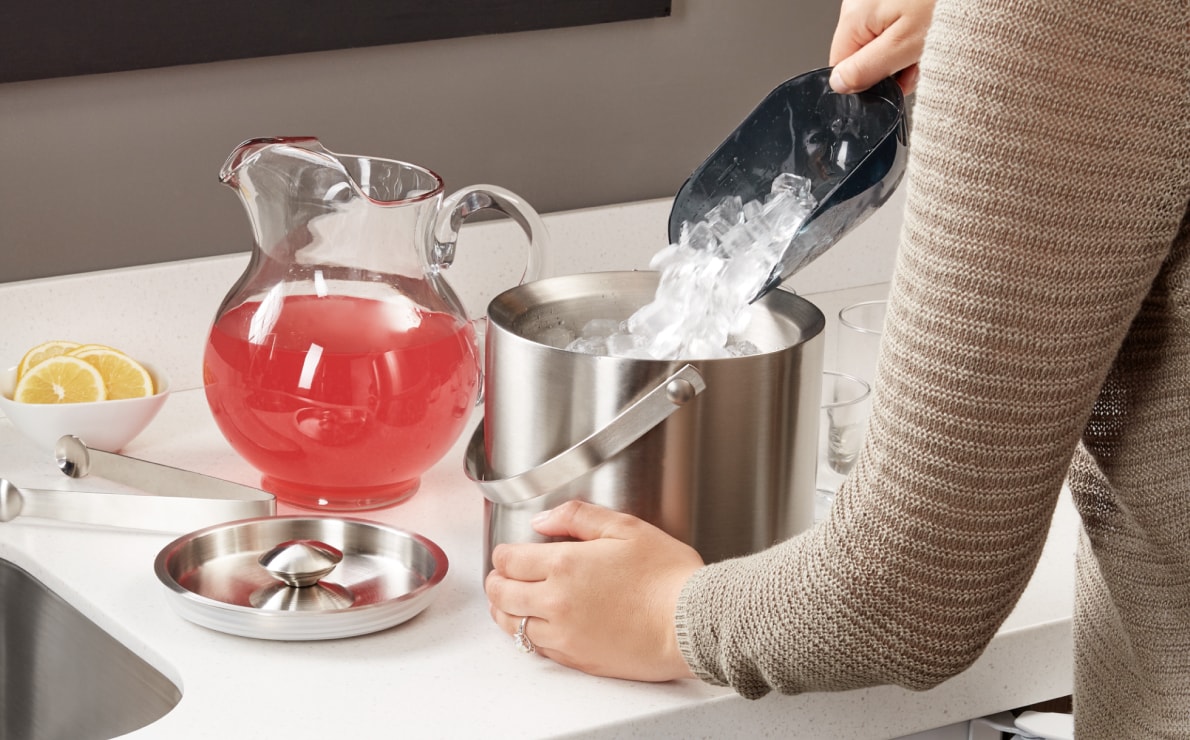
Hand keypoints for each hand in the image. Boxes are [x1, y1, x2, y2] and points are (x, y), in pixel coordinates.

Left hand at [485, 500, 704, 681]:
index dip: (503, 553)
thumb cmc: (667, 576)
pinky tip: (537, 624)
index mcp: (564, 565)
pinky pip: (537, 647)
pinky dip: (528, 634)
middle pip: (501, 593)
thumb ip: (578, 516)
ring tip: (510, 601)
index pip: (508, 560)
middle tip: (502, 575)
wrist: (691, 623)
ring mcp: (564, 634)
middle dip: (497, 580)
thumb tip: (543, 519)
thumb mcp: (626, 527)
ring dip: (505, 609)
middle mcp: (556, 602)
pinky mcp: (577, 658)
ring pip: (512, 624)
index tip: (508, 552)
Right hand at [829, 0, 935, 94]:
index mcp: (854, 15)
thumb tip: (839, 85)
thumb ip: (866, 70)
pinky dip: (914, 28)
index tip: (893, 81)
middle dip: (890, 65)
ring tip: (931, 43)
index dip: (866, 81)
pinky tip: (931, 27)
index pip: (841, 66)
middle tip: (918, 63)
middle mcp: (860, 0)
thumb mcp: (903, 47)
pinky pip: (896, 18)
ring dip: (905, 48)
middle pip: (863, 50)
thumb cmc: (948, 4)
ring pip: (882, 36)